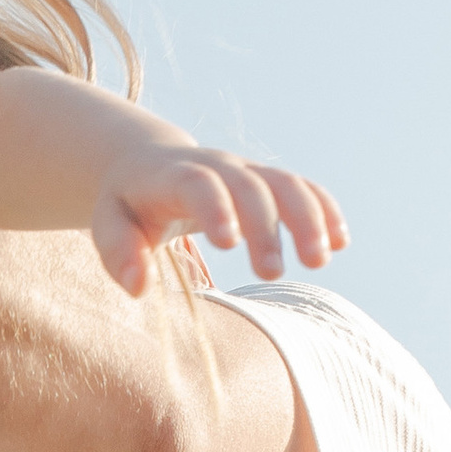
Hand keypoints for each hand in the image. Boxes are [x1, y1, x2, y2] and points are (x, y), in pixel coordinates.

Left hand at [95, 138, 346, 299]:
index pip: (199, 183)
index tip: (229, 245)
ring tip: (319, 260)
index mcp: (173, 175)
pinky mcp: (268, 181)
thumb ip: (118, 252)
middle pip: (250, 185)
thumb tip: (138, 288)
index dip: (216, 208)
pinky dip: (325, 210)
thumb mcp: (109, 223)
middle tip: (271, 273)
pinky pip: (303, 188)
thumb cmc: (129, 204)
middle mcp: (217, 167)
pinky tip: (341, 242)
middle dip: (266, 226)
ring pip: (285, 183)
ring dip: (307, 218)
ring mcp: (246, 171)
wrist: (149, 163)